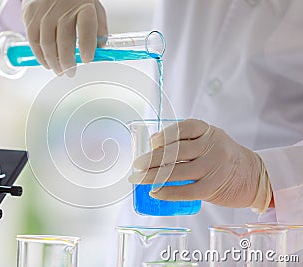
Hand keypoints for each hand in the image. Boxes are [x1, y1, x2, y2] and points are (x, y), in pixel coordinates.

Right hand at [22, 0, 107, 74]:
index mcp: (83, 4)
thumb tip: (101, 49)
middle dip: (68, 62)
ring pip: (47, 45)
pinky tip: (47, 62)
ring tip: (60, 71)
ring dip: (54, 63)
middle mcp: (62, 7)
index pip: (86, 27)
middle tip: (71, 72)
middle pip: (64, 41)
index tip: (86, 60)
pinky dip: (40, 56)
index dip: (86, 46)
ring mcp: (44, 11)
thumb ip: (98, 26)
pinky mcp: (29, 14)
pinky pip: (33, 41)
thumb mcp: (92, 5)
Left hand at [129, 119, 271, 212]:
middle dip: (152, 159)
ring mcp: (213, 167)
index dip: (165, 135)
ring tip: (138, 179)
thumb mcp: (208, 140)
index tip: (151, 143)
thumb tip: (152, 149)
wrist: (252, 175)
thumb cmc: (221, 156)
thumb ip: (185, 142)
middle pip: (176, 151)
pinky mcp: (213, 187)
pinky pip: (186, 191)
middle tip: (136, 165)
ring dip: (153, 176)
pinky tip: (154, 192)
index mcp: (208, 131)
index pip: (183, 128)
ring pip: (177, 171)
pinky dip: (168, 192)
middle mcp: (211, 146)